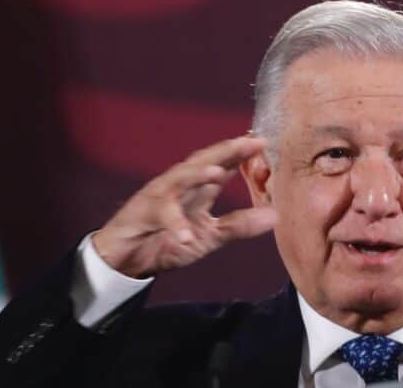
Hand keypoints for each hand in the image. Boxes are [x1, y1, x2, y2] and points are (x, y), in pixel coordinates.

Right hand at [92, 136, 276, 277]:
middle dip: (226, 150)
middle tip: (249, 142)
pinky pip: (160, 216)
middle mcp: (180, 185)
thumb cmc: (167, 240)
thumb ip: (239, 225)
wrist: (127, 259)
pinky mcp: (142, 214)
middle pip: (204, 161)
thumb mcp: (210, 236)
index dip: (243, 153)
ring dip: (196, 175)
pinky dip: (174, 225)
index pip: (224, 164)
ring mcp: (160, 196)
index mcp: (199, 188)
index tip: (264, 142)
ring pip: (179, 179)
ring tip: (216, 173)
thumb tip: (275, 216)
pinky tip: (187, 236)